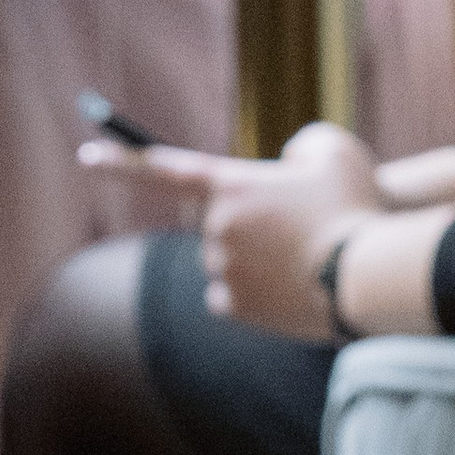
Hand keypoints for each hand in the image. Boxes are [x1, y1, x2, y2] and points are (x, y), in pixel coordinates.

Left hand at [76, 120, 382, 339]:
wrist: (369, 277)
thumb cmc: (355, 207)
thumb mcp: (335, 150)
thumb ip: (303, 146)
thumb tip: (289, 166)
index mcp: (230, 185)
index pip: (164, 169)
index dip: (122, 161)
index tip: (85, 157)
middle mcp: (215, 227)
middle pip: (213, 219)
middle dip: (242, 219)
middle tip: (294, 223)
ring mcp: (223, 270)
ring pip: (225, 258)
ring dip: (255, 254)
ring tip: (304, 256)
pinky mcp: (235, 308)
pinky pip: (231, 295)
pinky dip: (253, 291)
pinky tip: (287, 286)